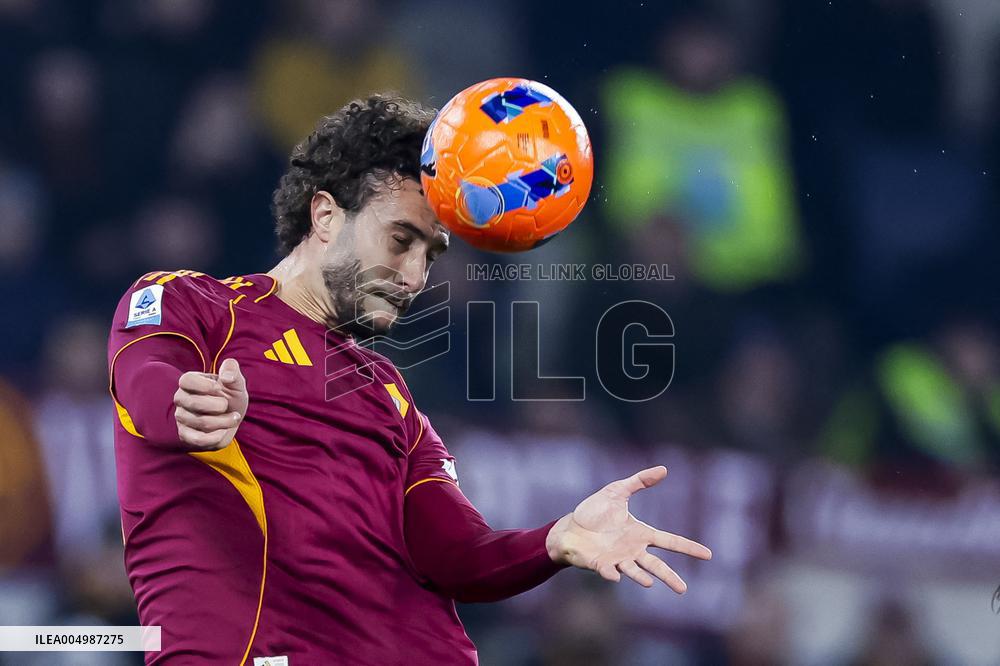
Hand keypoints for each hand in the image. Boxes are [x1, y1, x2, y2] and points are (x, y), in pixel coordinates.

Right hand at [172, 358, 247, 450]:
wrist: (231, 418)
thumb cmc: (231, 396)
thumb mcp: (235, 381)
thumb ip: (232, 370)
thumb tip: (227, 377)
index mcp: (190, 382)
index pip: (186, 380)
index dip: (205, 385)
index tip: (219, 388)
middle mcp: (181, 398)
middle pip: (194, 403)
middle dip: (220, 405)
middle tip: (228, 405)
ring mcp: (181, 417)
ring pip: (201, 422)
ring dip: (224, 421)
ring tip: (233, 418)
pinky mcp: (185, 435)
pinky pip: (198, 439)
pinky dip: (216, 437)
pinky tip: (223, 431)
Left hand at [545, 466, 710, 592]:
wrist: (569, 527)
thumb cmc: (594, 512)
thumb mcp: (617, 491)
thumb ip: (640, 481)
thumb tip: (664, 469)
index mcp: (640, 534)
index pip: (669, 541)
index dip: (688, 547)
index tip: (708, 554)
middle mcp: (632, 551)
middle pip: (655, 565)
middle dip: (669, 577)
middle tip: (683, 589)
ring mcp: (616, 560)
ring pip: (634, 572)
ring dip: (641, 577)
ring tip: (650, 584)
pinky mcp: (599, 565)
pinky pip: (607, 571)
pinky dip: (611, 574)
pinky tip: (616, 577)